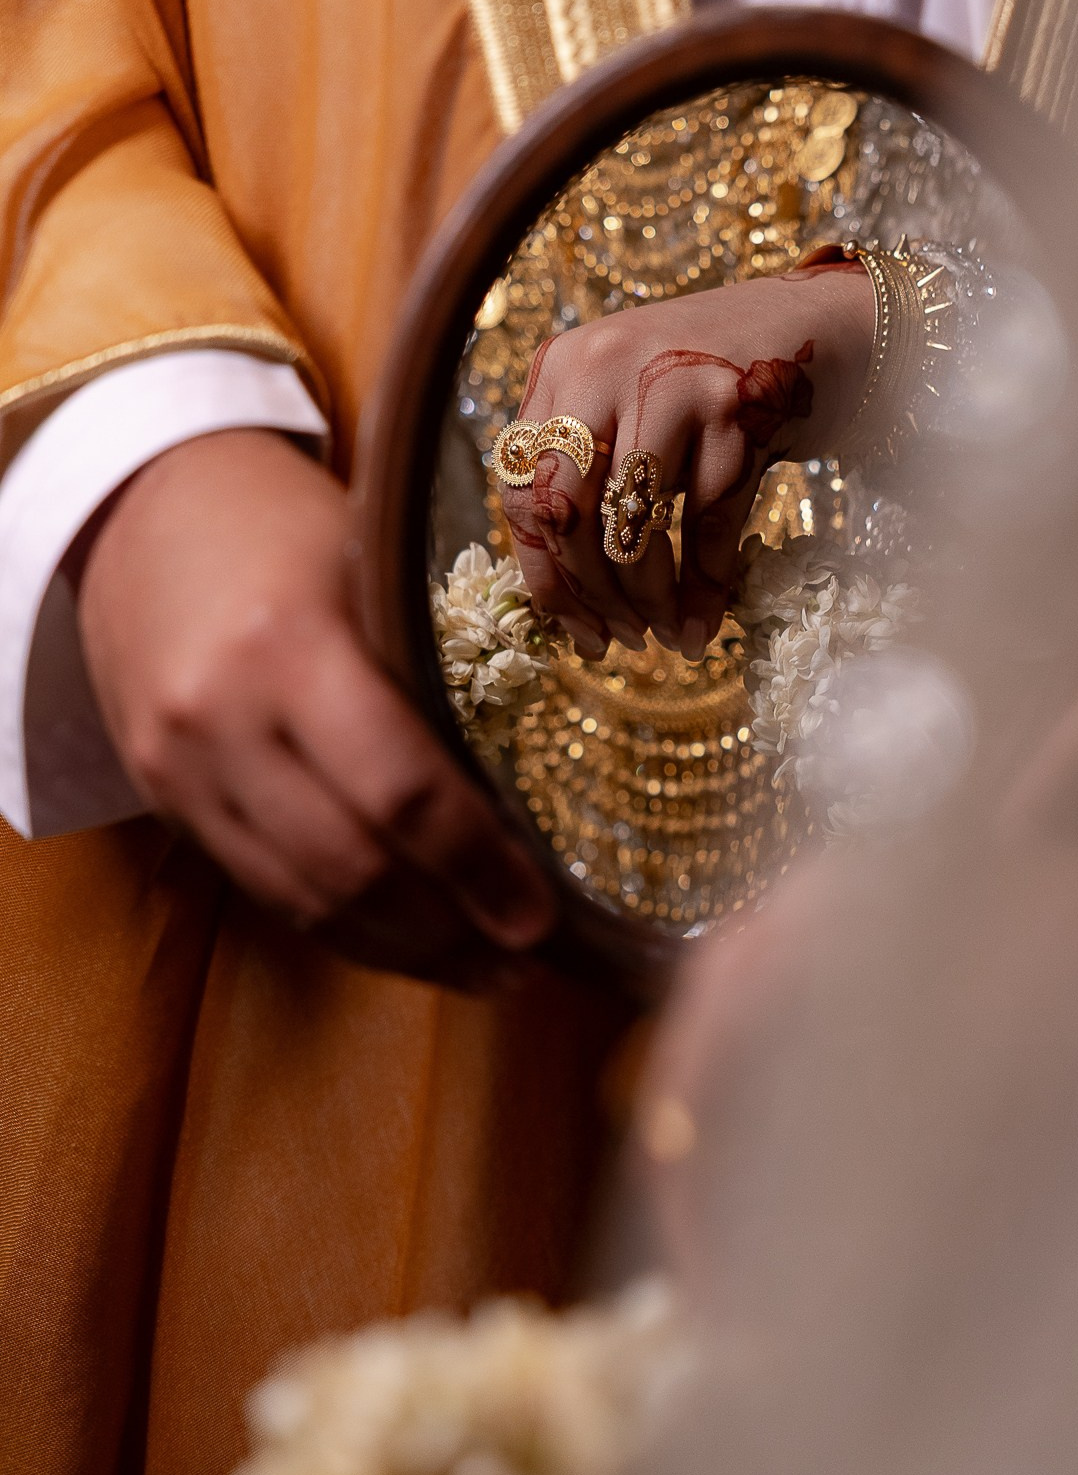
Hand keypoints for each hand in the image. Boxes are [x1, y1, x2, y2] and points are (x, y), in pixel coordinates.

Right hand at [77, 427, 554, 982]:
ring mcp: (182, 767)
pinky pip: (264, 889)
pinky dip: (343, 928)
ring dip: (403, 954)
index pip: (401, 791)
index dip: (478, 868)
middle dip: (450, 934)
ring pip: (305, 900)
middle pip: (352, 868)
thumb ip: (434, 666)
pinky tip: (408, 943)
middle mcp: (224, 717)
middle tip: (528, 963)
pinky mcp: (161, 797)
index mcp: (291, 644)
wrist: (137, 501)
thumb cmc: (282, 522)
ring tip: (484, 973)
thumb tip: (544, 780)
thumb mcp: (371, 564)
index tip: (542, 916)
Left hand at [498, 263, 872, 658]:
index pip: (520, 492)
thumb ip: (592, 476)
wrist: (816, 325)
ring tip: (666, 635)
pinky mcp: (734, 407)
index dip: (545, 577)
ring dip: (648, 599)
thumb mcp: (633, 406)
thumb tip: (568, 605)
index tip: (578, 628)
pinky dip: (706, 583)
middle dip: (590, 593)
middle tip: (623, 639)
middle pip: (564, 512)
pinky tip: (705, 619)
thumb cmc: (713, 384)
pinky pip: (706, 522)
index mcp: (561, 368)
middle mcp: (602, 368)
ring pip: (632, 525)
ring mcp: (669, 384)